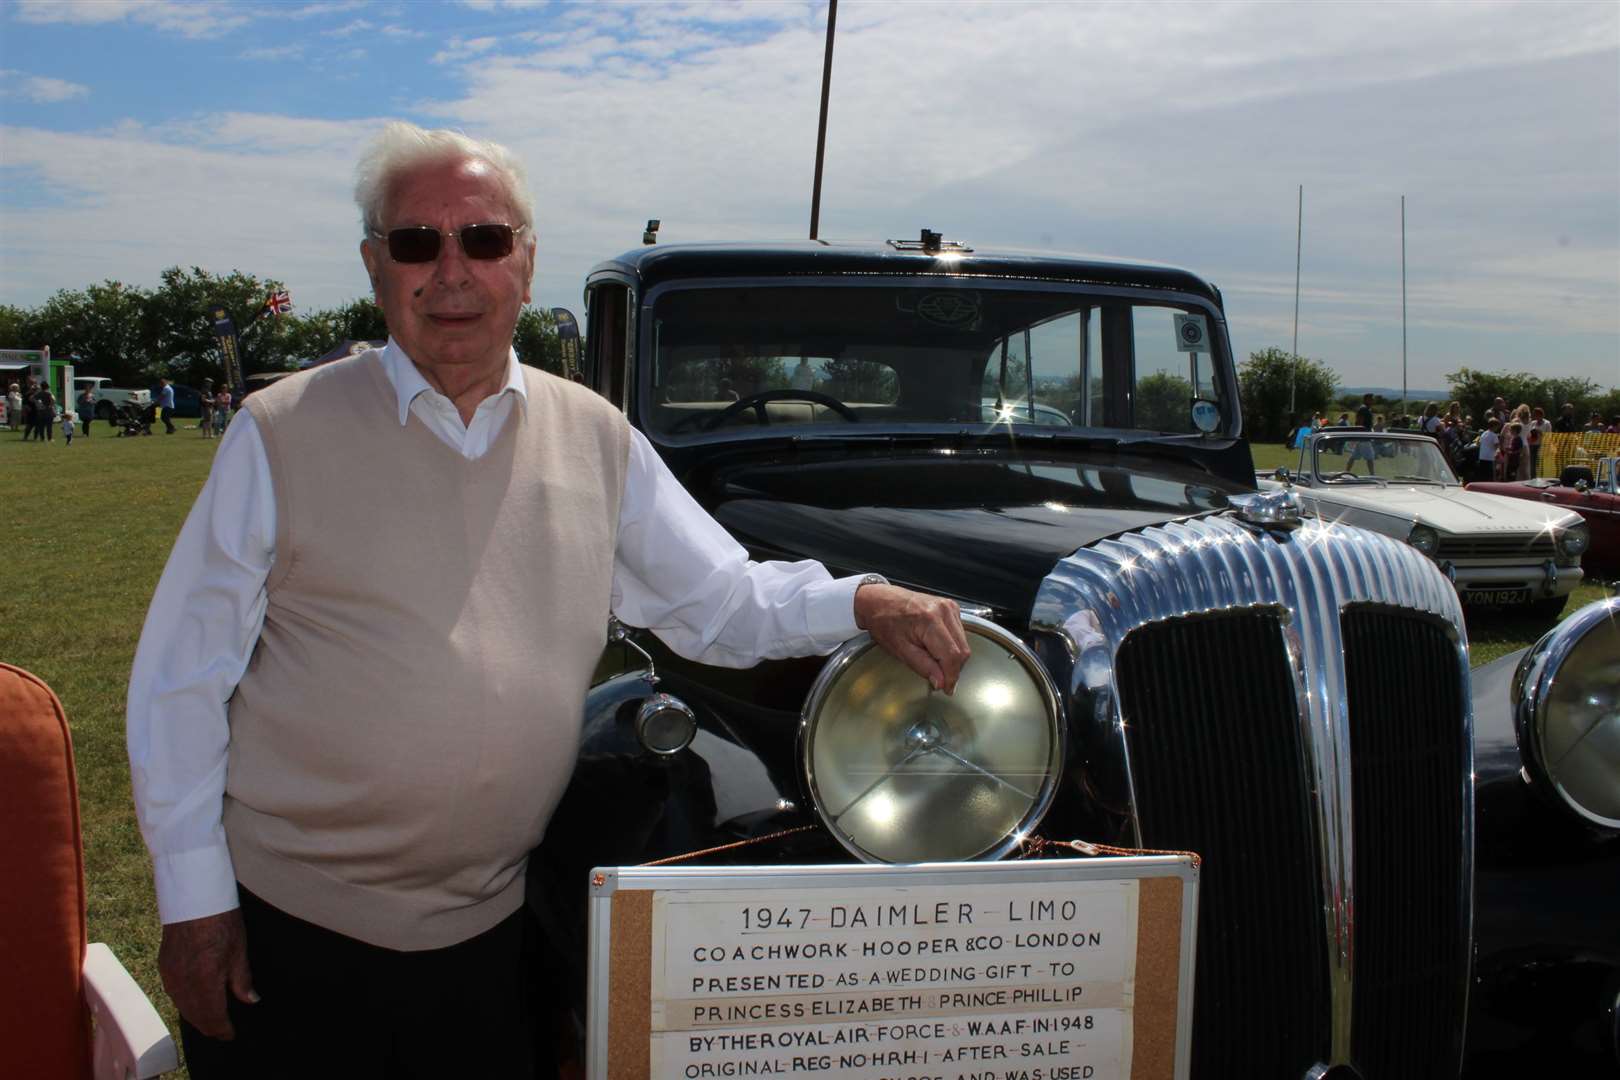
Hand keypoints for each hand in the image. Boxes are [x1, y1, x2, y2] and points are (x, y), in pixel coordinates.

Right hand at [158, 908, 257, 1038]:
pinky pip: (174, 994)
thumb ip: (242, 981)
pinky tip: (194, 1002)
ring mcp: (171, 977)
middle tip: (221, 1032)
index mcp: (206, 983)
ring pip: (183, 1008)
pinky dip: (185, 1003)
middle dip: (210, 1027)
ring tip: (210, 1021)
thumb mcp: (239, 952)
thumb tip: (250, 1000)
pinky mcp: (164, 968)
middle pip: (196, 1016)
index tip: (231, 1034)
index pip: (214, 1017)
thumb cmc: (221, 922)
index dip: (223, 1029)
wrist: (194, 900)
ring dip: (196, 1017)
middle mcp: (185, 985)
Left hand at [853, 582, 970, 693]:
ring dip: (953, 657)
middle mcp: (943, 611)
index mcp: (930, 621)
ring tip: (934, 659)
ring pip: (964, 642)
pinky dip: (952, 645)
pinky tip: (937, 646)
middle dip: (953, 668)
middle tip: (940, 678)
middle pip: (962, 650)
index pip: (952, 656)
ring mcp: (949, 607)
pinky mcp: (951, 607)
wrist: (880, 601)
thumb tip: (941, 681)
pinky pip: (960, 633)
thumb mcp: (900, 650)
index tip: (947, 688)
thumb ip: (924, 667)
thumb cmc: (884, 621)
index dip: (952, 676)